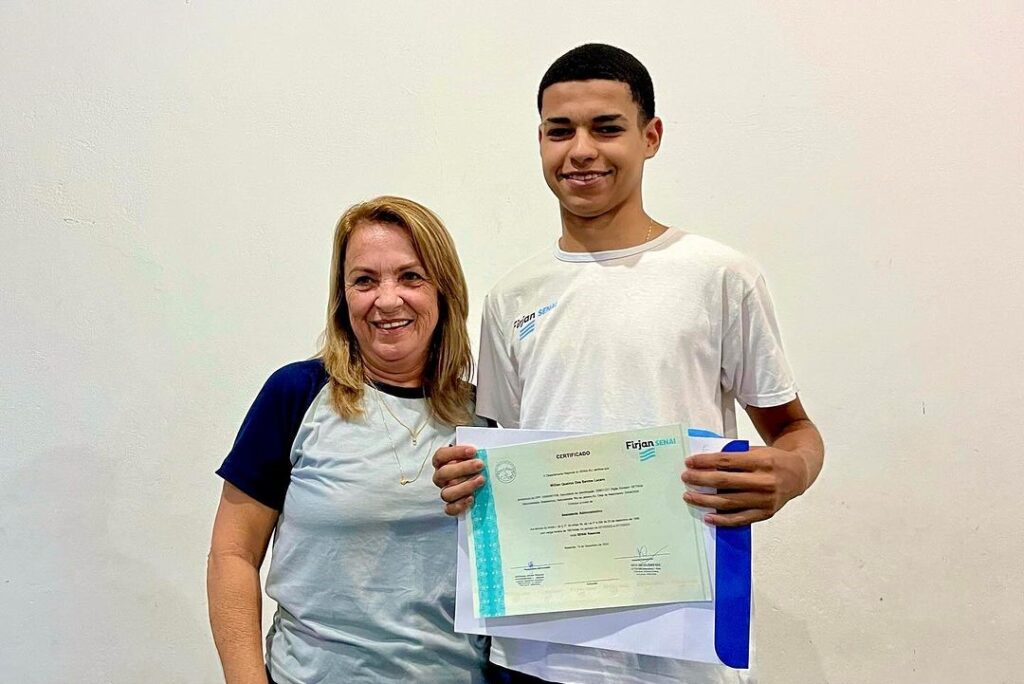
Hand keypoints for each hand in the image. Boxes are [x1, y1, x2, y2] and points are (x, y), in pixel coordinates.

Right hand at [431, 444, 485, 515]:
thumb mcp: (472, 454)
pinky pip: (450, 509)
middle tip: (480, 465)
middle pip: (444, 473)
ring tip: (480, 480)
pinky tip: (472, 498)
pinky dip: (460, 505)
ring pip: (446, 492)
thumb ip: (473, 450)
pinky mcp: (451, 505)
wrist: (478, 479)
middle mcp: (440, 477)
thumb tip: (482, 447)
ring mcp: (445, 491)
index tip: (473, 451)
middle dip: (463, 468)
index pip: (441, 455)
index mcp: (441, 462)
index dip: (455, 452)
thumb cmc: (473, 463)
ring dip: (464, 487)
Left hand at [681, 446, 809, 525]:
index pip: (725, 462)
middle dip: (700, 480)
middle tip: (685, 478)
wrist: (799, 473)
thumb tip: (703, 464)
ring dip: (705, 500)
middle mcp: (764, 481)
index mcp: (761, 461)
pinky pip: (739, 519)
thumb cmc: (772, 460)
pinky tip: (707, 516)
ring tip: (689, 496)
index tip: (689, 462)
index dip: (705, 462)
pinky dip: (721, 519)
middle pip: (724, 482)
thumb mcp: (756, 451)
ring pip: (728, 502)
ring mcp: (765, 500)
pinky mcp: (766, 513)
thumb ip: (734, 457)